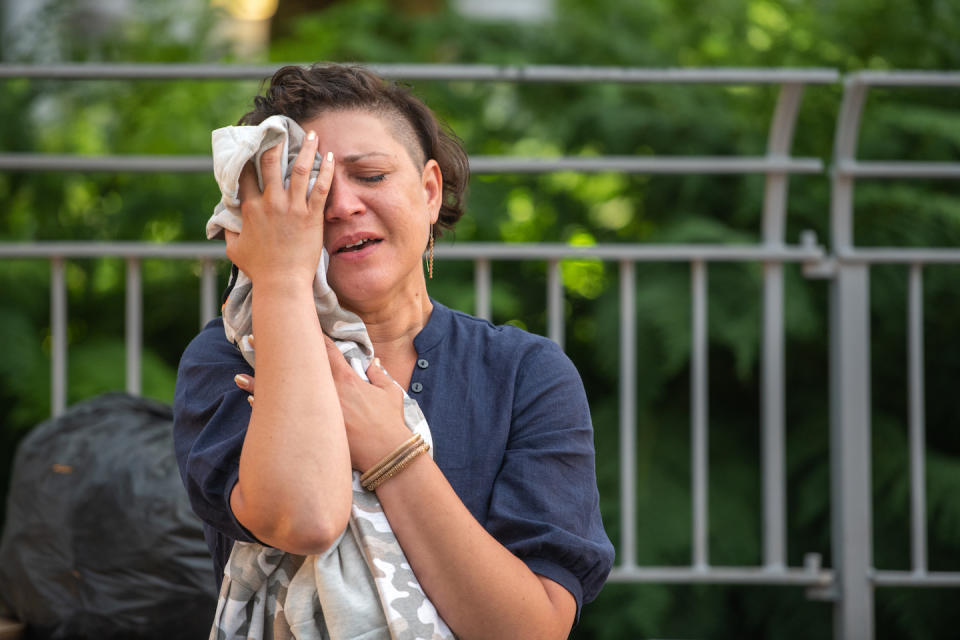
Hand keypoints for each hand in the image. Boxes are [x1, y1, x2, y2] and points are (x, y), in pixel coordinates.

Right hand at [224, 132, 332, 287]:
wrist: (282, 284)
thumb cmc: (259, 270)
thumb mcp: (234, 249)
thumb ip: (228, 231)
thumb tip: (224, 221)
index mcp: (251, 208)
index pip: (246, 174)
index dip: (248, 156)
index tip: (253, 142)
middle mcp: (270, 203)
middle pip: (271, 163)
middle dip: (276, 142)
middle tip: (282, 130)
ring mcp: (292, 208)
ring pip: (300, 169)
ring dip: (307, 149)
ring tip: (313, 134)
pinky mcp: (311, 216)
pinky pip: (321, 187)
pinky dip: (326, 170)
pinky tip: (330, 157)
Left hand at [234, 335, 411, 472]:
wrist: (386, 453)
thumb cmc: (390, 423)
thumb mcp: (390, 393)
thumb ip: (380, 374)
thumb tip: (372, 362)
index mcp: (345, 378)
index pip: (323, 349)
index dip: (308, 334)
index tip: (293, 321)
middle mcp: (326, 390)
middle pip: (296, 365)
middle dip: (275, 350)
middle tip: (250, 339)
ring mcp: (316, 410)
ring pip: (284, 391)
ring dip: (261, 382)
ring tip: (238, 375)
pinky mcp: (312, 429)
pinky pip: (284, 415)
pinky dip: (267, 408)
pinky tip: (252, 402)